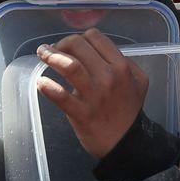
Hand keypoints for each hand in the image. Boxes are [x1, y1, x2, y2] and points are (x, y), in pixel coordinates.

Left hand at [35, 29, 147, 159]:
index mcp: (121, 66)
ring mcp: (94, 95)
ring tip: (42, 55)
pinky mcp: (81, 113)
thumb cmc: (129, 111)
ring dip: (50, 56)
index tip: (71, 47)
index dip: (79, 38)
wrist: (126, 142)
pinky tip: (40, 82)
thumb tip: (105, 52)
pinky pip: (60, 96)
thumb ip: (127, 63)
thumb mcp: (139, 82)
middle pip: (78, 45)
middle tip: (53, 50)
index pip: (94, 37)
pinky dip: (47, 87)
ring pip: (69, 66)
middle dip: (61, 44)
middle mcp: (108, 77)